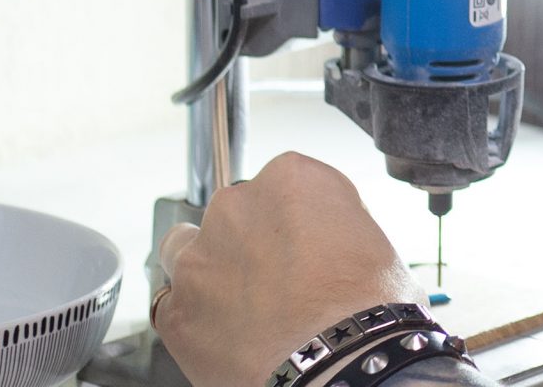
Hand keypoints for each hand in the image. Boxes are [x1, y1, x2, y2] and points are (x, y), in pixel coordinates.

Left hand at [152, 153, 420, 386]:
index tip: (304, 248)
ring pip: (187, 252)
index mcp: (290, 178)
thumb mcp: (370, 239)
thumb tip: (321, 242)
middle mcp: (236, 206)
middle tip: (278, 283)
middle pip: (233, 216)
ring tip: (244, 310)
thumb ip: (329, 225)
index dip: (294, 223)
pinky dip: (193, 319)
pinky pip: (172, 304)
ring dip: (210, 273)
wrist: (342, 365)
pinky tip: (226, 336)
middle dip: (249, 244)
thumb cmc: (368, 310)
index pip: (280, 187)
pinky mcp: (176, 309)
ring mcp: (199, 257)